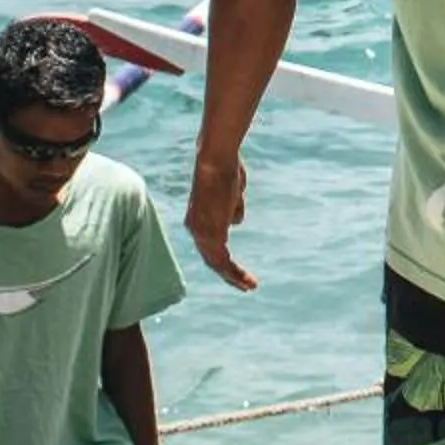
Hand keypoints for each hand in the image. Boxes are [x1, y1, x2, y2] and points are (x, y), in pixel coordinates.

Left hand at [187, 146, 255, 291]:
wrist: (217, 158)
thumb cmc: (226, 167)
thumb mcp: (232, 191)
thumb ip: (233, 207)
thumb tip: (235, 221)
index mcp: (197, 218)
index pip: (209, 244)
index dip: (223, 258)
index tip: (235, 267)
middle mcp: (195, 228)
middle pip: (211, 259)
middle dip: (228, 274)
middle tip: (243, 285)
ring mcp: (201, 232)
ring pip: (217, 264)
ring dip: (234, 277)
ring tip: (249, 286)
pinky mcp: (211, 234)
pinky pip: (223, 262)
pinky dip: (235, 274)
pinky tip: (246, 281)